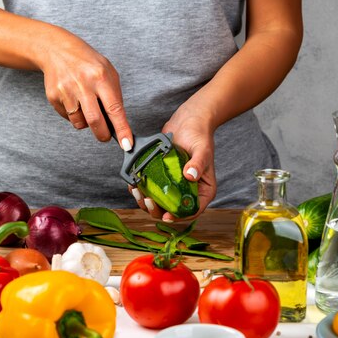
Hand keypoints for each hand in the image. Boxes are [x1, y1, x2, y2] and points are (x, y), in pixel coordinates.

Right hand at [39, 30, 132, 149]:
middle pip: (95, 120)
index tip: (127, 145)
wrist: (57, 51)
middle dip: (103, 135)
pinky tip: (73, 99)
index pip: (114, 108)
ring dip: (86, 123)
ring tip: (86, 106)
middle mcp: (83, 84)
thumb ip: (114, 96)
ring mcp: (66, 91)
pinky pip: (68, 117)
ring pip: (80, 123)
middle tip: (106, 136)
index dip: (122, 129)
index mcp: (101, 76)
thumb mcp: (108, 72)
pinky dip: (74, 115)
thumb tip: (118, 125)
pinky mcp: (53, 97)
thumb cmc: (88, 64)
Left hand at [130, 102, 216, 220]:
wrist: (189, 120)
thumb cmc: (200, 135)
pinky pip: (152, 190)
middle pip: (172, 210)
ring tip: (137, 191)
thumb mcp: (201, 149)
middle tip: (147, 200)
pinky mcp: (163, 178)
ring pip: (160, 203)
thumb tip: (190, 176)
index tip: (165, 216)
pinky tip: (134, 184)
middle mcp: (189, 191)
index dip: (178, 217)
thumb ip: (197, 163)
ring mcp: (175, 186)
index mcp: (203, 190)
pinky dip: (142, 190)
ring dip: (146, 202)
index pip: (192, 210)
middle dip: (157, 210)